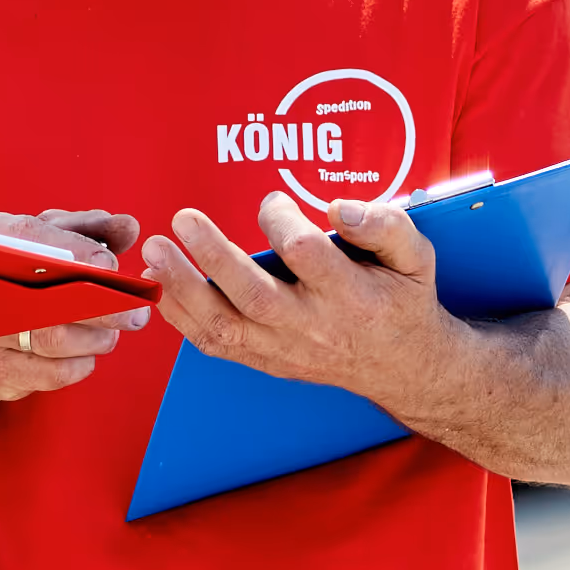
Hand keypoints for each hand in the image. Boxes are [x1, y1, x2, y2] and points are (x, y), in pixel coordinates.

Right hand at [0, 210, 149, 404]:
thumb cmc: (19, 278)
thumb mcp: (49, 243)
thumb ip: (91, 231)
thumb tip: (129, 227)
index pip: (28, 236)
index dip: (73, 249)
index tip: (109, 263)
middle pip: (45, 296)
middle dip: (101, 307)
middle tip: (136, 312)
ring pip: (51, 338)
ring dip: (95, 339)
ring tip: (113, 334)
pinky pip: (49, 373)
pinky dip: (79, 364)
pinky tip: (87, 355)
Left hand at [139, 192, 462, 404]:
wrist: (401, 367)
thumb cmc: (401, 298)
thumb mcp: (415, 257)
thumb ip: (385, 225)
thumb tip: (336, 209)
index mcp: (353, 298)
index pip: (308, 255)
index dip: (283, 222)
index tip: (273, 202)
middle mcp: (313, 329)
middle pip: (255, 297)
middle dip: (214, 258)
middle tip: (182, 219)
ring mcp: (283, 350)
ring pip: (224, 327)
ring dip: (182, 289)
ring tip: (154, 252)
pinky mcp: (263, 360)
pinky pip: (213, 343)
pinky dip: (180, 316)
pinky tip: (156, 284)